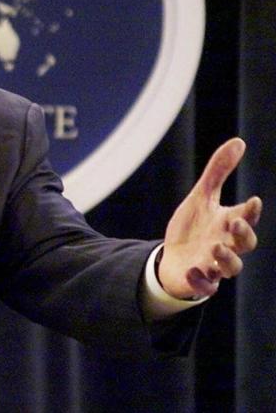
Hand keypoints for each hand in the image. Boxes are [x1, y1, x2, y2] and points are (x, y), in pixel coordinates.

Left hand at [159, 138, 262, 298]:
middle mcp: (226, 245)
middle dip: (243, 235)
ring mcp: (214, 265)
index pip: (248, 218)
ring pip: (230, 268)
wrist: (174, 257)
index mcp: (229, 224)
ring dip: (226, 259)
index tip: (254, 201)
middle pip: (245, 245)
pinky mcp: (199, 280)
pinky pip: (205, 286)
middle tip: (235, 222)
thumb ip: (219, 172)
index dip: (252, 211)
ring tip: (215, 246)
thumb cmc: (194, 227)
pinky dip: (201, 281)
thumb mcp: (202, 197)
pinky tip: (193, 270)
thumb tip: (239, 141)